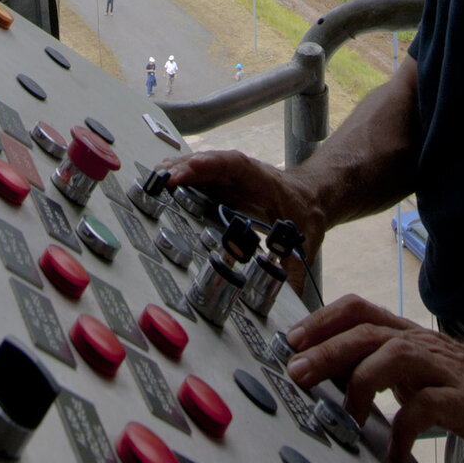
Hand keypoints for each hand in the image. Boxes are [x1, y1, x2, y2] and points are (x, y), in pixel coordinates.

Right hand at [166, 148, 324, 269]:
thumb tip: (291, 299)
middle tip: (162, 179)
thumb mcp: (306, 240)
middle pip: (209, 163)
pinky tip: (160, 184)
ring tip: (153, 179)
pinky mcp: (220, 186)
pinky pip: (196, 179)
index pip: (236, 164)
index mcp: (263, 180)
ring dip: (176, 171)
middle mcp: (241, 174)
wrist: (309, 198)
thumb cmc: (306, 213)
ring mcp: (228, 178)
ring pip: (199, 168)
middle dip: (185, 168)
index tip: (191, 167)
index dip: (212, 164)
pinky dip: (178, 180)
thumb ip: (296, 269)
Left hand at [285, 295, 463, 462]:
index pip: (358, 310)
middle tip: (297, 372)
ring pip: (394, 355)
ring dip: (361, 382)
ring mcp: (442, 369)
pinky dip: (403, 427)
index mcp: (403, 334)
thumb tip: (319, 374)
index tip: (291, 341)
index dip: (322, 320)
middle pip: (366, 332)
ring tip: (345, 413)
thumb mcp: (410, 367)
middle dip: (327, 350)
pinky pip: (427, 407)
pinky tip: (392, 449)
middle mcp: (419, 344)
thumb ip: (372, 366)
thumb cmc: (456, 383)